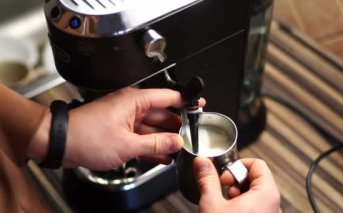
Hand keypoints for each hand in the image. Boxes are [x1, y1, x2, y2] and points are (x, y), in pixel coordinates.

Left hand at [29, 87, 204, 169]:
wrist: (62, 143)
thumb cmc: (86, 136)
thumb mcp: (127, 143)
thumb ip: (155, 143)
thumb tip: (175, 141)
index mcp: (134, 100)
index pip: (168, 96)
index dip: (185, 101)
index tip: (199, 106)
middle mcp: (131, 107)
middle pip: (162, 114)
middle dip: (176, 126)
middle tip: (189, 137)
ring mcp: (126, 120)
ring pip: (153, 128)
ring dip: (164, 139)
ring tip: (178, 149)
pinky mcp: (120, 131)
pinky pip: (142, 137)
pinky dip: (152, 146)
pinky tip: (163, 155)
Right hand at [194, 157, 280, 212]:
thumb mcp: (212, 203)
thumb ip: (207, 179)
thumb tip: (202, 162)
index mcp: (267, 195)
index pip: (258, 164)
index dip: (236, 166)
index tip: (223, 176)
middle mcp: (274, 206)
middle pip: (257, 178)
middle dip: (236, 182)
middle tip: (222, 191)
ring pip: (256, 195)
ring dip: (238, 195)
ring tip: (225, 204)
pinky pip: (258, 208)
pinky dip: (243, 207)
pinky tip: (229, 212)